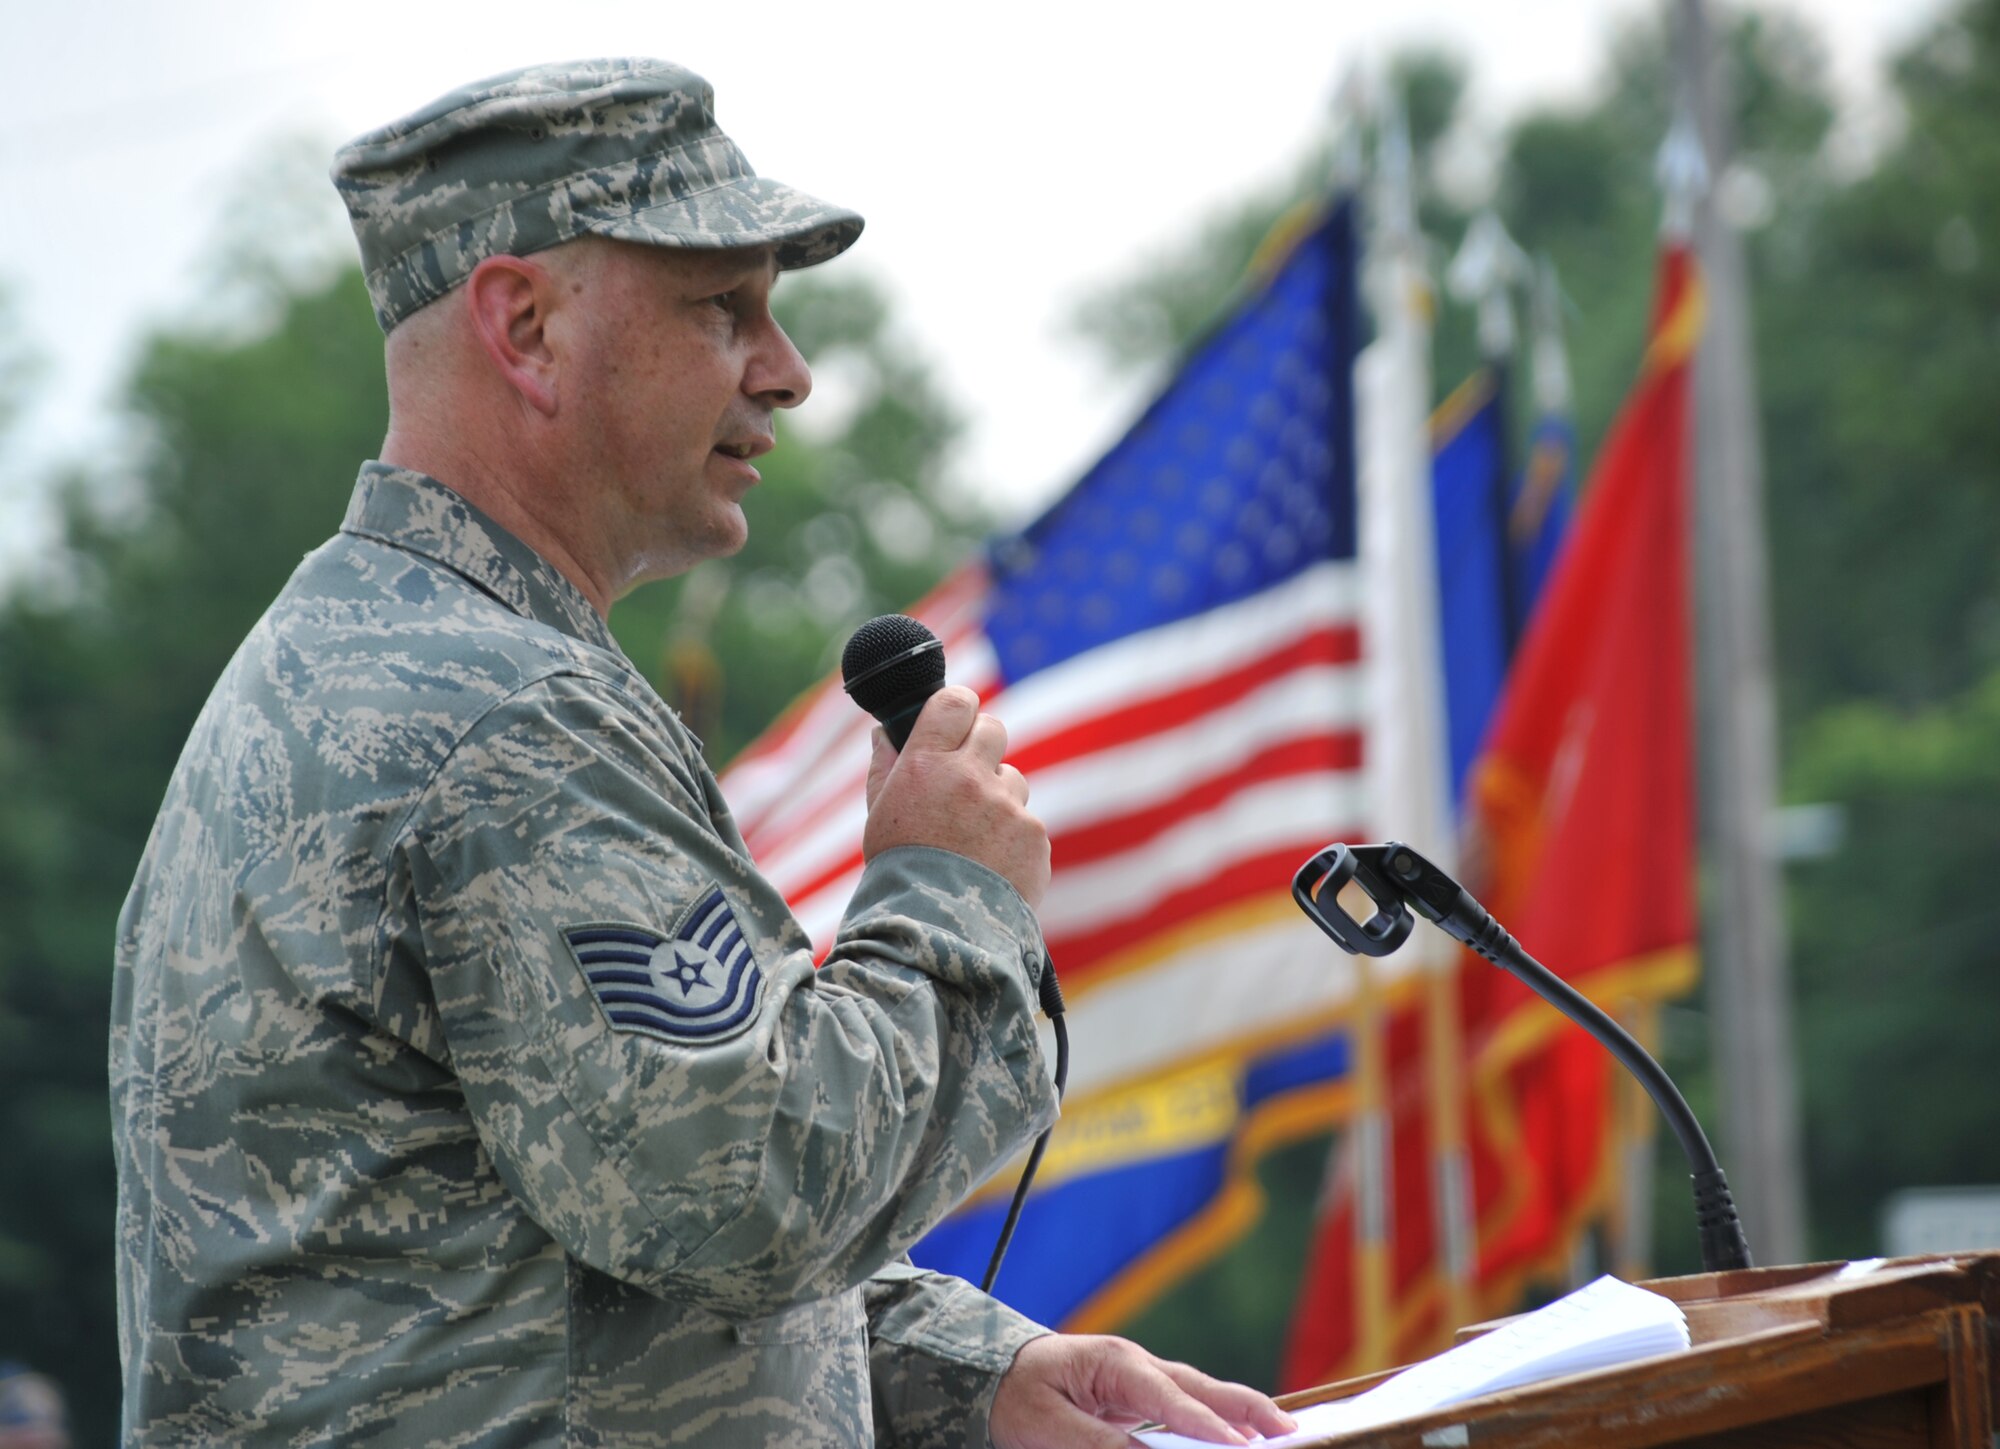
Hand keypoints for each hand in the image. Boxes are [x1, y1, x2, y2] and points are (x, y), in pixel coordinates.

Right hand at [861, 687, 1050, 908]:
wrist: (935, 933)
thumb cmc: (898, 872)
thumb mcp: (878, 816)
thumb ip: (884, 767)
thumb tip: (885, 732)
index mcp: (926, 764)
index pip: (956, 701)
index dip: (959, 708)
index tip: (957, 720)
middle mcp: (969, 777)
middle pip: (994, 729)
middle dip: (982, 748)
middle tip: (966, 778)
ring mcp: (1007, 806)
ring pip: (1012, 779)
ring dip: (998, 798)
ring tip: (972, 839)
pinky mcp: (1034, 836)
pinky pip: (1027, 823)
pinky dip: (1013, 839)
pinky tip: (990, 866)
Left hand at [989, 1333, 1296, 1447]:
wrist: (993, 1371)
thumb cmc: (1017, 1394)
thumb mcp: (1047, 1427)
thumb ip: (1096, 1443)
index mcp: (1115, 1363)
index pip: (1168, 1396)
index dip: (1203, 1423)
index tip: (1236, 1445)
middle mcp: (1137, 1366)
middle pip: (1200, 1387)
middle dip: (1244, 1408)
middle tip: (1289, 1430)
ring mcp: (1141, 1380)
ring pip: (1199, 1395)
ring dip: (1238, 1414)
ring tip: (1279, 1433)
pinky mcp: (1140, 1397)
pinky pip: (1185, 1409)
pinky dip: (1213, 1420)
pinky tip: (1236, 1438)